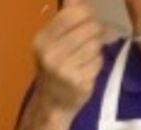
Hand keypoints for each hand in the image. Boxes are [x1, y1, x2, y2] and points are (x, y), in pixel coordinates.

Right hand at [32, 0, 104, 115]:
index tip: (88, 20)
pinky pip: (98, 62)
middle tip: (93, 37)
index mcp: (42, 40)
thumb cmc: (54, 68)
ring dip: (96, 48)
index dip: (87, 13)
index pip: (73, 14)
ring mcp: (65, 70)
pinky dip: (97, 63)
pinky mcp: (80, 82)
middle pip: (89, 28)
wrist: (52, 103)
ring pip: (96, 45)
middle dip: (96, 30)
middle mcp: (51, 54)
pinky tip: (88, 68)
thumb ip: (64, 18)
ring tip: (87, 55)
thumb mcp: (52, 42)